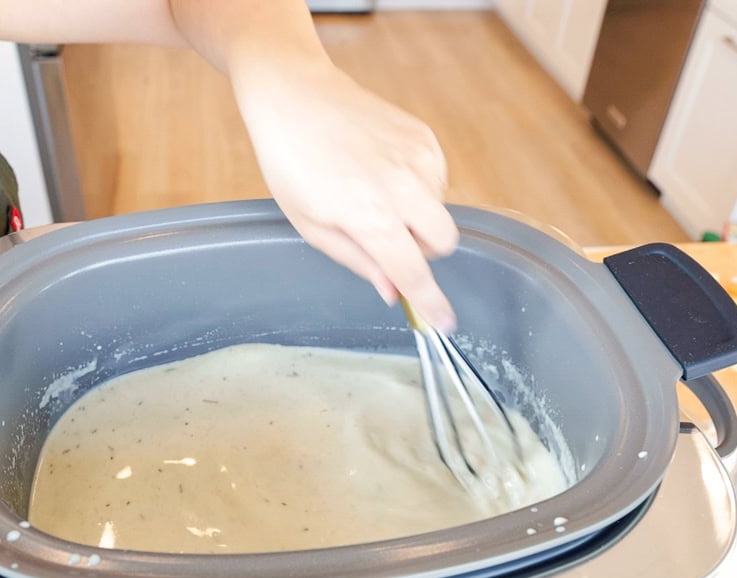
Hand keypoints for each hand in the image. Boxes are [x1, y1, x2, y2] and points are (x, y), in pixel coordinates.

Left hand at [232, 61, 458, 331]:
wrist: (294, 94)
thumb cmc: (292, 162)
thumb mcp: (311, 224)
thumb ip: (357, 260)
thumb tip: (391, 290)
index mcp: (369, 214)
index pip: (413, 271)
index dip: (430, 302)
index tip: (444, 323)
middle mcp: (403, 185)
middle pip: (444, 242)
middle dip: (423, 251)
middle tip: (386, 239)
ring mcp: (418, 157)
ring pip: (440, 209)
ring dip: (416, 215)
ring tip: (371, 191)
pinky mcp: (424, 136)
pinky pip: (436, 179)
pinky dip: (417, 186)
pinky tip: (381, 170)